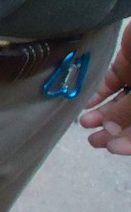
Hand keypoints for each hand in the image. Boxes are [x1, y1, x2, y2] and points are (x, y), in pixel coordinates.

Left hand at [79, 26, 130, 154]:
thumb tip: (112, 131)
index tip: (114, 148)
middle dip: (115, 131)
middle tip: (95, 140)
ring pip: (122, 103)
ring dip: (104, 114)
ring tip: (86, 124)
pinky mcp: (127, 63)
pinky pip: (112, 83)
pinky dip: (99, 94)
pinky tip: (86, 104)